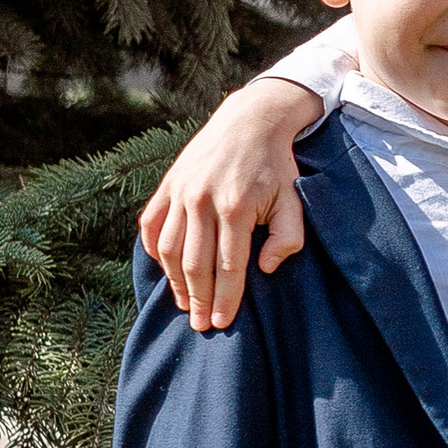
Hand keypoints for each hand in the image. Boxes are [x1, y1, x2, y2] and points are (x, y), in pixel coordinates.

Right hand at [138, 79, 322, 332]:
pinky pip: (152, 225)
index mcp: (236, 207)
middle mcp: (202, 201)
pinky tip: (167, 269)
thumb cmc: (276, 168)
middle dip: (198, 300)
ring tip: (185, 303)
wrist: (250, 121)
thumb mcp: (295, 201)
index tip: (222, 323)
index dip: (226, 299)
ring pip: (170, 250)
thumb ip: (287, 238)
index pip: (229, 267)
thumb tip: (264, 269)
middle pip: (195, 264)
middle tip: (200, 325)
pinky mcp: (168, 185)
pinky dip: (156, 251)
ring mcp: (181, 192)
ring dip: (175, 282)